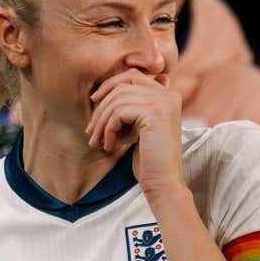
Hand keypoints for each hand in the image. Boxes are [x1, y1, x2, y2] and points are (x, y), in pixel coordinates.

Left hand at [85, 70, 183, 196]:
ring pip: (118, 99)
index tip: (94, 101)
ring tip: (96, 141)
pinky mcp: (155, 114)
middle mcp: (169, 96)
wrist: (164, 184)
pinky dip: (108, 129)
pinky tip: (109, 146)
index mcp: (168, 96)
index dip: (110, 85)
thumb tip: (100, 93)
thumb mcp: (138, 128)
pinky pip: (119, 112)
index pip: (132, 76)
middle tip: (90, 130)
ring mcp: (164, 103)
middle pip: (123, 85)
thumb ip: (130, 108)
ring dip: (101, 121)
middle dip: (101, 106)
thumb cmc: (149, 160)